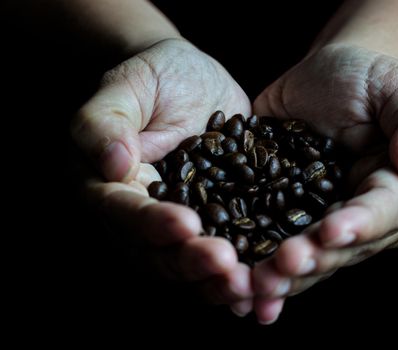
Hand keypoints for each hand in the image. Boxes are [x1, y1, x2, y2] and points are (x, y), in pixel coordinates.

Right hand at [71, 38, 252, 313]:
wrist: (192, 79)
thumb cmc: (154, 76)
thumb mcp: (126, 86)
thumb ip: (105, 121)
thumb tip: (111, 163)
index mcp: (110, 187)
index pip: (124, 213)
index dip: (152, 223)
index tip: (185, 223)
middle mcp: (141, 216)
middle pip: (158, 253)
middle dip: (191, 262)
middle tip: (225, 266)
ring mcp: (180, 223)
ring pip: (190, 264)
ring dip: (217, 281)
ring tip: (249, 285)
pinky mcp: (215, 222)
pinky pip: (224, 253)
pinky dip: (241, 273)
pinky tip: (264, 285)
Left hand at [251, 44, 397, 323]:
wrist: (328, 78)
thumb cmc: (369, 78)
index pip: (384, 213)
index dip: (359, 225)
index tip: (330, 231)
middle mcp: (364, 216)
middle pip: (342, 247)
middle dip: (312, 260)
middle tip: (282, 266)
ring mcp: (323, 220)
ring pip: (307, 258)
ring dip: (281, 277)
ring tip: (253, 286)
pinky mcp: (286, 215)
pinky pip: (272, 245)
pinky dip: (255, 269)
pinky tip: (237, 293)